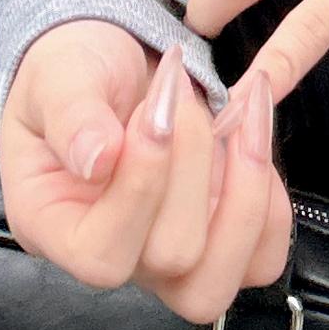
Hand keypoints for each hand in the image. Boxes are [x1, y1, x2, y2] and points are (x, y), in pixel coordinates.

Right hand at [0, 20, 292, 323]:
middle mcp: (116, 255)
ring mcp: (172, 255)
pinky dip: (272, 195)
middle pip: (175, 256)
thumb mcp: (59, 76)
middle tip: (180, 88)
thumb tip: (98, 160)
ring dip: (246, 182)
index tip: (153, 110)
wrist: (114, 56)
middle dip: (193, 158)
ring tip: (236, 109)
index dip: (141, 187)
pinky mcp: (220, 236)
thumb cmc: (75, 71)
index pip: (103, 256)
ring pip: (229, 272)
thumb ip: (72, 115)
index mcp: (56, 228)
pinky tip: (251, 133)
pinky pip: (263, 256)